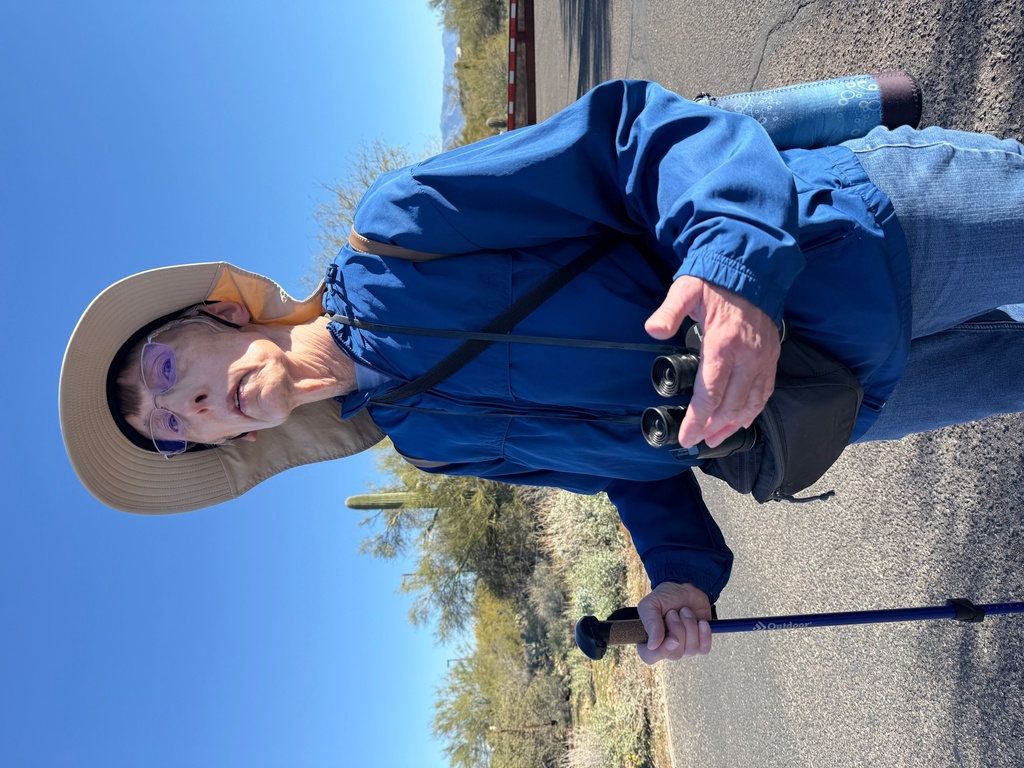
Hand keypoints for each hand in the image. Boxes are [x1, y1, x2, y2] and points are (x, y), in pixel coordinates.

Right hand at [636, 582, 712, 662]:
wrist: (684, 587)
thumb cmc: (664, 597)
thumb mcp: (651, 604)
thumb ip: (651, 623)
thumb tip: (652, 646)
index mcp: (649, 639)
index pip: (650, 657)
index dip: (661, 652)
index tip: (671, 638)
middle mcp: (666, 647)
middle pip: (675, 654)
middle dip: (678, 630)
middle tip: (673, 612)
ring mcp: (684, 647)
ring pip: (691, 650)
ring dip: (690, 626)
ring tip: (685, 611)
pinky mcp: (700, 643)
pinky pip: (704, 649)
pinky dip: (705, 635)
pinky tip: (702, 622)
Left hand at [645, 275, 779, 447]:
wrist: (751, 271)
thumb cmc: (715, 284)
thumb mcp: (686, 291)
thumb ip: (669, 312)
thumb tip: (653, 330)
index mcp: (723, 344)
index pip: (711, 394)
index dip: (698, 420)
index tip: (687, 436)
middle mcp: (747, 357)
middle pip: (731, 405)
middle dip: (713, 427)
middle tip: (698, 441)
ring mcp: (763, 359)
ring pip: (751, 403)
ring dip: (733, 424)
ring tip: (716, 438)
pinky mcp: (772, 358)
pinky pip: (765, 392)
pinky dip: (754, 411)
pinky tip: (742, 421)